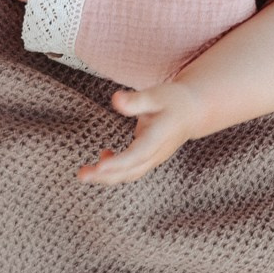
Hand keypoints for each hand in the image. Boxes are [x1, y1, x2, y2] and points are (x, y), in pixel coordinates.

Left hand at [78, 84, 206, 184]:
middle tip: (82, 175)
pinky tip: (103, 157)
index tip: (100, 165)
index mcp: (159, 136)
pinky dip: (114, 170)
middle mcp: (157, 153)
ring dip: (106, 177)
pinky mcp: (148, 159)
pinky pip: (130, 170)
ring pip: (129, 174)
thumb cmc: (174, 101)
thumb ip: (136, 100)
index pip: (138, 154)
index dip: (119, 162)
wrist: (192, 112)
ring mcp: (153, 159)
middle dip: (105, 175)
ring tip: (84, 173)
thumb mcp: (156, 95)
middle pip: (131, 170)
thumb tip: (115, 99)